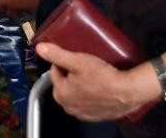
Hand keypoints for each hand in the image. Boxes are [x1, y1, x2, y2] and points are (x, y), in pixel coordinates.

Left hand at [0, 0, 41, 17]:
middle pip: (10, 15)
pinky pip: (30, 12)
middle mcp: (11, 7)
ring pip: (20, 14)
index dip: (3, 8)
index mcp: (3, 1)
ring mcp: (21, 9)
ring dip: (21, 11)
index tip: (6, 7)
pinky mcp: (31, 8)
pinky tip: (30, 3)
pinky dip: (30, 9)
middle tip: (15, 10)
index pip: (0, 9)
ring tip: (23, 5)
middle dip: (12, 13)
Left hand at [36, 43, 157, 120]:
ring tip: (91, 74)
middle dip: (70, 74)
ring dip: (79, 85)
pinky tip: (98, 87)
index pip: (55, 72)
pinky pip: (87, 103)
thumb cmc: (101, 76)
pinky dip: (89, 95)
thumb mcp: (77, 60)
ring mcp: (82, 114)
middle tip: (83, 65)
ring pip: (75, 94)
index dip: (63, 61)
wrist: (127, 93)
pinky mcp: (96, 117)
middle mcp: (68, 107)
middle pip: (64, 84)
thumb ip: (57, 54)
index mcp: (60, 93)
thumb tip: (39, 48)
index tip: (73, 57)